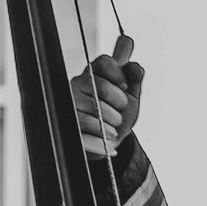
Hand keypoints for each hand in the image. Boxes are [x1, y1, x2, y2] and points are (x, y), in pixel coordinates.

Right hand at [71, 34, 143, 158]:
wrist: (109, 143)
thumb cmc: (118, 116)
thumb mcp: (131, 96)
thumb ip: (134, 79)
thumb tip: (136, 67)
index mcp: (95, 72)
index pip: (105, 63)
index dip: (119, 75)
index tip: (124, 86)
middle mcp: (79, 83)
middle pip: (103, 86)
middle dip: (120, 102)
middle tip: (120, 109)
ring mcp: (72, 100)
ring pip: (97, 106)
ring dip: (114, 119)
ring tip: (114, 122)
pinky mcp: (70, 118)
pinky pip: (88, 122)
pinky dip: (105, 129)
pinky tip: (109, 131)